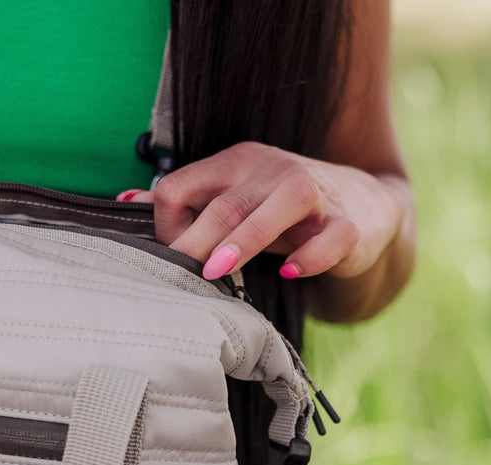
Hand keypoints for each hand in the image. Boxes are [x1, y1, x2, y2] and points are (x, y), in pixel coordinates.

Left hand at [117, 141, 405, 283]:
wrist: (366, 206)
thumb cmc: (284, 209)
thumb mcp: (234, 199)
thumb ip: (184, 203)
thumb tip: (124, 201)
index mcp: (236, 163)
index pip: (180, 187)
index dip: (165, 228)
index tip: (169, 261)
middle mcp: (272, 171)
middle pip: (223, 203)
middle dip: (196, 240)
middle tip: (178, 275)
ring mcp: (314, 194)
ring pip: (277, 208)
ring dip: (243, 240)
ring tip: (216, 271)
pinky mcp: (347, 224)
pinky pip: (330, 238)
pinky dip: (310, 257)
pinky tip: (290, 273)